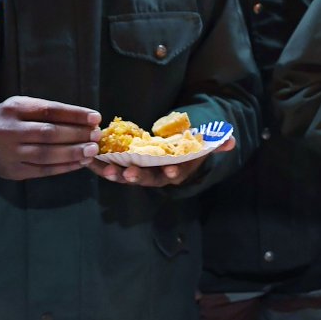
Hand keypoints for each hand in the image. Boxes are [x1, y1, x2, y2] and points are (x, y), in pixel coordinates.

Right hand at [0, 96, 100, 180]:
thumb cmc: (12, 120)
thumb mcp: (24, 106)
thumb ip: (50, 112)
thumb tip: (87, 121)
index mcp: (14, 109)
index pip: (49, 111)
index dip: (75, 115)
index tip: (96, 118)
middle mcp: (8, 131)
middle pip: (48, 134)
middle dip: (77, 135)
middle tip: (97, 136)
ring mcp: (9, 153)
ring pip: (46, 154)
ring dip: (73, 153)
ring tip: (92, 150)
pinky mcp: (13, 171)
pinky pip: (43, 170)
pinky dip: (64, 167)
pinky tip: (80, 163)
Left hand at [87, 136, 236, 186]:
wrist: (172, 155)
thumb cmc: (188, 150)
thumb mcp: (203, 146)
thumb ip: (215, 144)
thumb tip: (231, 141)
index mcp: (175, 171)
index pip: (174, 173)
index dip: (172, 172)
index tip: (171, 170)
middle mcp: (156, 176)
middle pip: (146, 178)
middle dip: (136, 175)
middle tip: (127, 172)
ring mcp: (138, 172)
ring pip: (124, 176)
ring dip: (113, 173)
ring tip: (103, 168)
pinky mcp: (124, 166)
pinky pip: (111, 168)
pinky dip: (100, 165)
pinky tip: (88, 159)